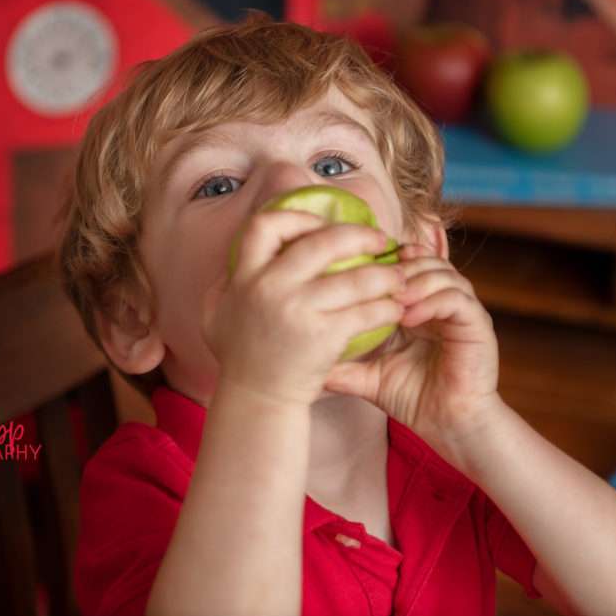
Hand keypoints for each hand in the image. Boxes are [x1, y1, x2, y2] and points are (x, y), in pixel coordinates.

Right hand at [201, 210, 404, 407]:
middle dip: (358, 235)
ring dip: (384, 274)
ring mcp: (298, 311)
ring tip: (399, 276)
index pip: (267, 224)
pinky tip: (395, 308)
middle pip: (322, 242)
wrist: (256, 398)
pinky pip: (365, 313)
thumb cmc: (240, 352)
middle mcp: (270, 287)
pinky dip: (386, 308)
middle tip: (379, 239)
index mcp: (245, 275)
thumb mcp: (216, 310)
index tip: (321, 224)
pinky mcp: (324, 337)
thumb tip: (248, 248)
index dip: (297, 216)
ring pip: (355, 278)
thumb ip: (227, 278)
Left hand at [322, 241, 500, 447]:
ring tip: (391, 299)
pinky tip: (409, 317)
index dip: (381, 262)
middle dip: (397, 266)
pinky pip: (456, 298)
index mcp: (419, 304)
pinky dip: (431, 301)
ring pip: (441, 272)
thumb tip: (301, 361)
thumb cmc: (413, 398)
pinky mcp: (478, 324)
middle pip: (422, 259)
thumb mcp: (369, 376)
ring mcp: (462, 310)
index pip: (404, 264)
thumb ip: (342, 364)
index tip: (354, 269)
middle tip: (372, 280)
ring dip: (414, 281)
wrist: (449, 426)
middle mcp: (441, 300)